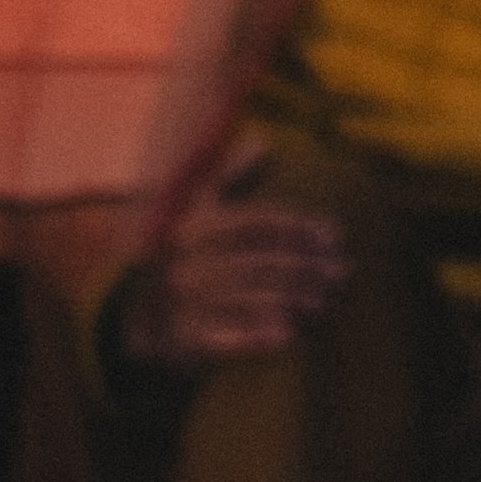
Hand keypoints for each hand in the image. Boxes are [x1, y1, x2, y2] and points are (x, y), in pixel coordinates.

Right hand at [121, 133, 350, 364]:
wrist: (137, 320)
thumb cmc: (182, 255)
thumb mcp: (197, 208)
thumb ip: (230, 175)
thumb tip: (264, 141)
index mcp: (198, 224)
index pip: (260, 223)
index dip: (301, 227)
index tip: (336, 235)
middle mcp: (191, 261)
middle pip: (262, 261)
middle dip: (307, 267)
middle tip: (343, 273)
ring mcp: (186, 302)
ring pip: (252, 298)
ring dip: (295, 300)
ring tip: (329, 302)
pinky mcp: (185, 340)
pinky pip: (229, 337)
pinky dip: (260, 337)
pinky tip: (290, 336)